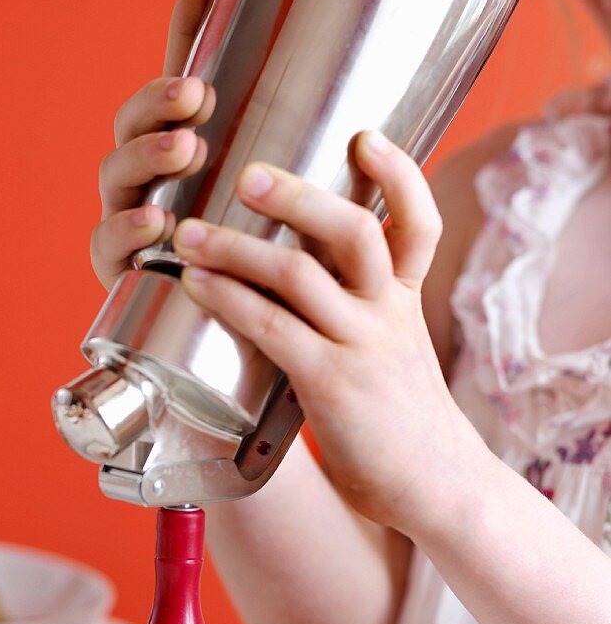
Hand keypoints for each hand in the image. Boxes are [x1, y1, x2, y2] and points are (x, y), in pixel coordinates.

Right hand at [91, 0, 216, 288]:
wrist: (211, 315)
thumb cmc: (215, 233)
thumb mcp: (227, 159)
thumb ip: (214, 83)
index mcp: (159, 153)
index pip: (152, 106)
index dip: (167, 82)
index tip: (200, 75)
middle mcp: (134, 184)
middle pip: (127, 134)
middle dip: (156, 112)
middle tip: (195, 100)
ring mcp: (121, 225)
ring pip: (116, 182)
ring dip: (147, 158)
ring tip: (185, 148)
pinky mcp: (116, 273)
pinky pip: (107, 246)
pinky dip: (127, 230)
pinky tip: (157, 221)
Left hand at [173, 134, 483, 533]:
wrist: (435, 486)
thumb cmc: (402, 423)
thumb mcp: (396, 355)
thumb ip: (361, 317)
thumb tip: (300, 287)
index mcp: (406, 301)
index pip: (418, 223)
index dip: (398, 174)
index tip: (365, 136)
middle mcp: (389, 313)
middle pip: (355, 230)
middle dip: (299, 195)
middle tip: (247, 173)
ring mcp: (363, 346)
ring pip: (302, 273)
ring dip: (238, 246)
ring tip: (188, 233)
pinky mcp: (332, 384)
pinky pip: (273, 328)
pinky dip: (229, 299)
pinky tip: (196, 286)